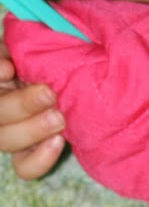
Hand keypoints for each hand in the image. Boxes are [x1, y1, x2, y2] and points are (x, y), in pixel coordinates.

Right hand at [0, 29, 65, 179]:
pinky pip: (25, 166)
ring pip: (5, 140)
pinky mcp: (30, 150)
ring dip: (31, 129)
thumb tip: (10, 54)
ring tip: (60, 118)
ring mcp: (12, 129)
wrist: (82, 70)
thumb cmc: (58, 51)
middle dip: (20, 105)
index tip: (8, 68)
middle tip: (50, 94)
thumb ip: (24, 41)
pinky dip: (39, 159)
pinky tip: (59, 142)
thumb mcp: (39, 40)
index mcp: (2, 76)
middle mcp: (2, 104)